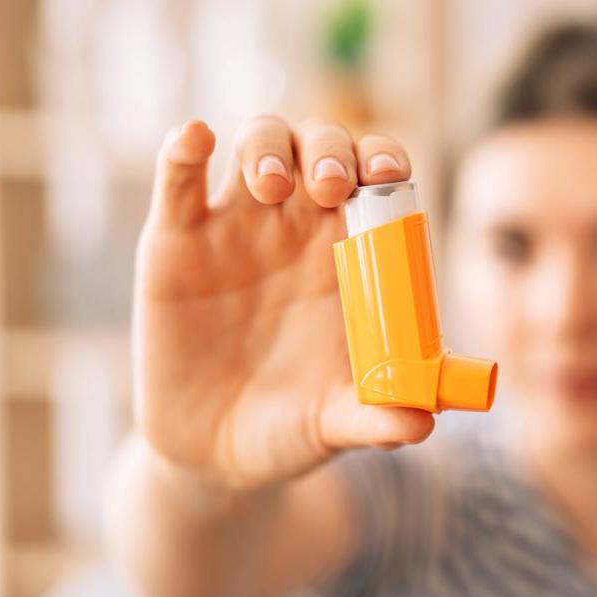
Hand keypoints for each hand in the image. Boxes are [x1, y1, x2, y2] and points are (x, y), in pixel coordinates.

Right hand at [132, 115, 435, 490]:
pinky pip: (178, 177)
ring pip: (256, 142)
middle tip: (330, 185)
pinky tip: (196, 139)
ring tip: (270, 185)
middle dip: (329, 148)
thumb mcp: (335, 424)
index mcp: (350, 255)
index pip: (376, 178)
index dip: (384, 160)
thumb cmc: (291, 426)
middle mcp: (297, 228)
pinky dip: (184, 147)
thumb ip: (376, 419)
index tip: (387, 176)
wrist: (213, 456)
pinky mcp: (174, 241)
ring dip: (267, 145)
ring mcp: (235, 228)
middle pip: (319, 146)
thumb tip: (421, 425)